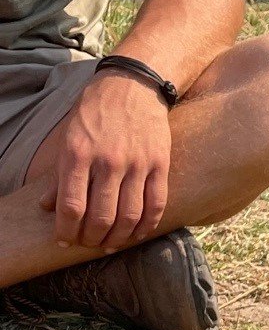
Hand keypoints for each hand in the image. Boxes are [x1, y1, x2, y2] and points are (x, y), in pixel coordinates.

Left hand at [41, 72, 172, 250]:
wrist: (133, 85)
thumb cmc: (95, 111)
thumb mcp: (68, 137)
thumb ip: (59, 174)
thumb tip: (47, 206)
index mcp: (78, 153)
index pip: (71, 206)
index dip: (67, 231)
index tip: (65, 241)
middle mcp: (107, 160)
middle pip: (101, 217)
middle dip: (92, 238)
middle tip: (89, 243)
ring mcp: (137, 163)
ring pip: (129, 216)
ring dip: (119, 238)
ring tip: (110, 243)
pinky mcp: (160, 164)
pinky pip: (156, 204)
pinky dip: (146, 225)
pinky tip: (137, 234)